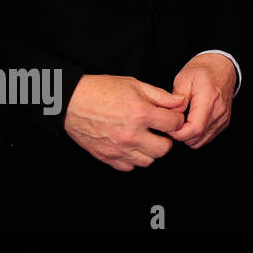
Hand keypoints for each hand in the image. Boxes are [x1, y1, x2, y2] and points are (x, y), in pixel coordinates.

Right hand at [63, 75, 188, 171]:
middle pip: (164, 149)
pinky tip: (131, 146)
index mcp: (140, 114)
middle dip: (166, 139)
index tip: (171, 118)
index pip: (174, 125)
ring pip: (148, 161)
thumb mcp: (135, 85)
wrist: (72, 101)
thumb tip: (181, 102)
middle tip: (159, 131)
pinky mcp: (106, 157)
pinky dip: (132, 159)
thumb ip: (161, 96)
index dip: (176, 120)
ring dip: (150, 151)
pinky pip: (128, 167)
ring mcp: (118, 148)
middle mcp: (131, 134)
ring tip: (144, 138)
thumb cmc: (101, 90)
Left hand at [167, 53, 235, 148]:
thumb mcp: (184, 78)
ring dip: (188, 137)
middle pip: (196, 138)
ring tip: (181, 122)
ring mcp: (223, 119)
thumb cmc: (203, 71)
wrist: (222, 67)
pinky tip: (190, 122)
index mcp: (209, 99)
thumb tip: (171, 117)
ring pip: (200, 142)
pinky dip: (196, 135)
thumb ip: (176, 99)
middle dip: (179, 135)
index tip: (168, 125)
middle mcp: (219, 112)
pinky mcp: (224, 123)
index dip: (177, 132)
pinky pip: (206, 138)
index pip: (194, 129)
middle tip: (171, 122)